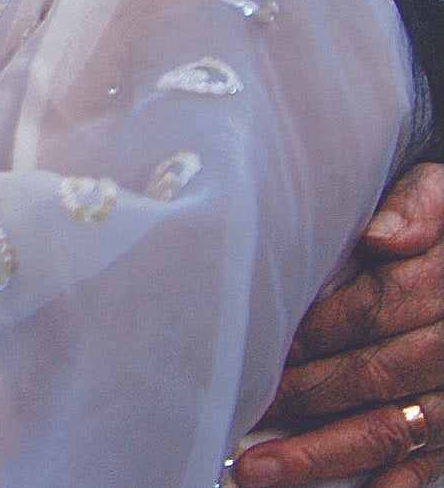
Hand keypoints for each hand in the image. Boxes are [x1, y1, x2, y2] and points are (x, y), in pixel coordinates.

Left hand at [237, 162, 443, 487]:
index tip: (262, 347)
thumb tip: (380, 236)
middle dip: (302, 395)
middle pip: (375, 374)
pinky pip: (430, 464)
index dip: (315, 330)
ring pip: (393, 430)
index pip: (374, 309)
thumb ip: (417, 205)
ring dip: (324, 453)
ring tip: (260, 468)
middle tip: (240, 414)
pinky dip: (389, 483)